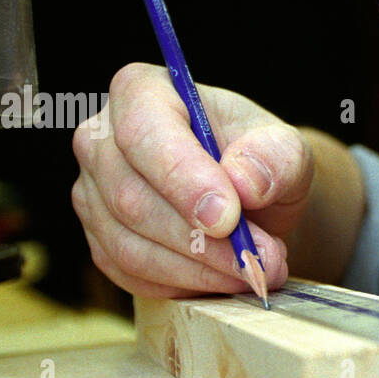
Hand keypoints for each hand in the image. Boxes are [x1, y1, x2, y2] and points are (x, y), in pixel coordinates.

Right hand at [71, 63, 311, 297]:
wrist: (249, 199)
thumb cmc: (258, 160)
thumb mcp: (285, 148)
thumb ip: (275, 157)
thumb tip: (243, 182)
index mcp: (141, 92)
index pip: (143, 133)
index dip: (183, 179)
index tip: (228, 218)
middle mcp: (100, 140)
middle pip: (132, 199)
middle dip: (202, 240)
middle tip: (261, 259)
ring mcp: (92, 194)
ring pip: (130, 246)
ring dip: (198, 270)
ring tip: (253, 271)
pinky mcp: (100, 240)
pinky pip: (130, 275)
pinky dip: (182, 285)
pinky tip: (222, 280)